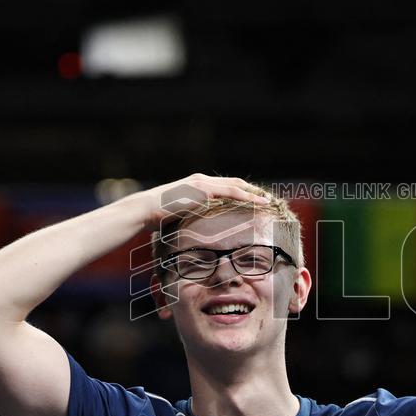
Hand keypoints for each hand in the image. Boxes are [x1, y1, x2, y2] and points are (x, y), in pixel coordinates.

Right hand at [130, 173, 268, 226]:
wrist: (145, 210)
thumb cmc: (157, 217)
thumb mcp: (179, 216)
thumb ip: (191, 218)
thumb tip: (196, 234)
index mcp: (198, 186)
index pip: (225, 187)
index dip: (242, 192)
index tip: (255, 200)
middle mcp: (202, 181)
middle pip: (235, 183)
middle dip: (253, 190)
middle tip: (268, 199)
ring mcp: (203, 184)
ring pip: (237, 186)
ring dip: (254, 193)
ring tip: (269, 201)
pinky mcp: (204, 190)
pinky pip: (232, 192)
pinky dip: (248, 197)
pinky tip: (260, 203)